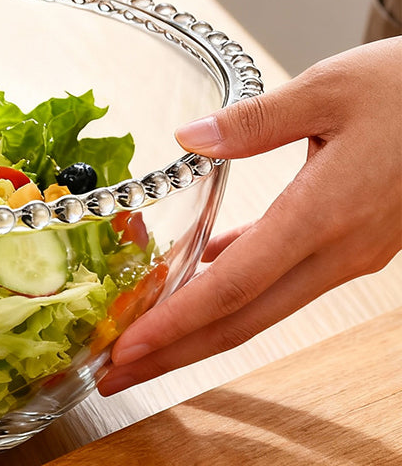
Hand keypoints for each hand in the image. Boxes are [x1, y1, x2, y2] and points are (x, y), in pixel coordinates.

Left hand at [99, 37, 401, 394]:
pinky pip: (281, 282)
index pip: (234, 287)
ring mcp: (349, 256)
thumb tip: (186, 138)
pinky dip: (233, 291)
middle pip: (241, 320)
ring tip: (141, 347)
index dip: (175, 324)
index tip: (125, 351)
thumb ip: (254, 120)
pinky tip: (196, 281)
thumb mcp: (329, 88)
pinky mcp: (351, 246)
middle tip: (113, 377)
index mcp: (325, 215)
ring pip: (260, 310)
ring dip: (197, 333)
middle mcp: (338, 251)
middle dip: (172, 354)